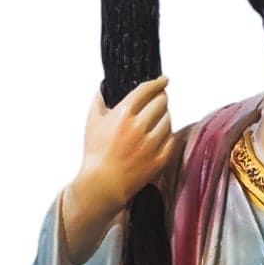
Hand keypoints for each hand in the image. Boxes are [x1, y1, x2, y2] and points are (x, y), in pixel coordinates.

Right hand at [61, 77, 174, 260]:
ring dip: (165, 116)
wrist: (104, 183)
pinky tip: (161, 134)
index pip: (147, 90)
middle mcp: (140, 126)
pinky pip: (171, 139)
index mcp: (124, 113)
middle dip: (161, 98)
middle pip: (161, 103)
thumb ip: (99, 100)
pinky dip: (167, 134)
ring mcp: (152, 144)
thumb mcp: (92, 122)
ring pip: (168, 120)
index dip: (158, 83)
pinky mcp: (160, 159)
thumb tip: (103, 87)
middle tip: (160, 99)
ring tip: (158, 118)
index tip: (164, 80)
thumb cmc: (96, 153)